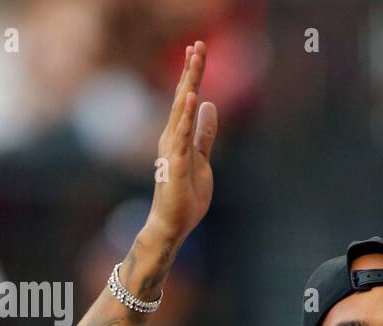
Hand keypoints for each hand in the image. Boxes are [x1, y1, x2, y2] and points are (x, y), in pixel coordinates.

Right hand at [146, 40, 217, 245]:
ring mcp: (172, 149)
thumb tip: (210, 107)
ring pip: (181, 110)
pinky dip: (187, 115)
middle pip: (183, 97)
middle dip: (191, 71)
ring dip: (189, 84)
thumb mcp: (202, 159)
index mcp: (178, 136)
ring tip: (194, 60)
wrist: (173, 225)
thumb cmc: (185, 195)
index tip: (197, 51)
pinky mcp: (175, 163)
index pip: (186, 100)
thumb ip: (204, 134)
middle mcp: (172, 138)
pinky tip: (193, 96)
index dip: (192, 75)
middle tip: (197, 44)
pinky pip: (182, 135)